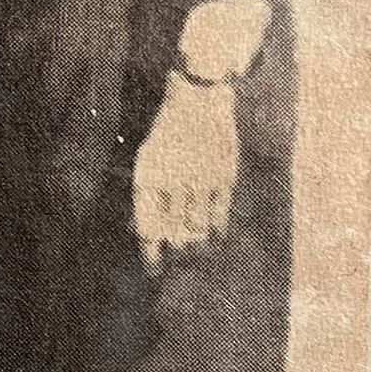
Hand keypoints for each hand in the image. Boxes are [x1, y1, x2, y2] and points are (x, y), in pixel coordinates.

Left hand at [132, 74, 239, 274]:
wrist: (197, 100)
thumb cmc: (168, 135)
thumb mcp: (147, 160)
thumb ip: (148, 195)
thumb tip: (146, 233)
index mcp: (148, 178)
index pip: (146, 228)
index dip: (150, 254)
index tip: (153, 271)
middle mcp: (173, 183)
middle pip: (174, 232)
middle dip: (176, 251)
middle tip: (179, 260)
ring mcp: (200, 181)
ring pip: (197, 227)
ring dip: (197, 245)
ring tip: (196, 255)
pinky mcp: (223, 177)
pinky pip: (219, 214)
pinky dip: (216, 229)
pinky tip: (215, 238)